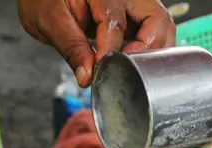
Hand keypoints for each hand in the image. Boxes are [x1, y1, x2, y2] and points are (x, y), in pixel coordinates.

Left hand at [17, 0, 174, 87]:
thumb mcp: (50, 22)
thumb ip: (71, 48)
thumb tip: (88, 75)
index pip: (115, 22)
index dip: (110, 51)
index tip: (102, 72)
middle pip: (156, 19)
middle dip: (149, 50)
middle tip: (131, 70)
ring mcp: (133, 3)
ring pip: (161, 26)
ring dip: (154, 52)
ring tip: (135, 70)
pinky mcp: (135, 15)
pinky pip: (153, 32)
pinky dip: (150, 51)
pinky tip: (136, 65)